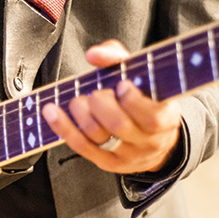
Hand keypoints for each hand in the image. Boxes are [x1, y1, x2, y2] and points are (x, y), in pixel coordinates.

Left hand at [42, 40, 181, 173]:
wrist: (155, 140)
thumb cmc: (145, 99)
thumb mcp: (142, 76)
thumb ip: (119, 59)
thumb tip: (94, 54)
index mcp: (167, 117)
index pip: (152, 116)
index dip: (133, 101)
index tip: (122, 84)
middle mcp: (151, 140)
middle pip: (119, 124)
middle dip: (100, 103)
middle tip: (96, 93)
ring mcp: (129, 154)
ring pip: (99, 135)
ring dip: (80, 112)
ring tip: (78, 100)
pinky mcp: (109, 163)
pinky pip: (82, 146)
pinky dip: (63, 126)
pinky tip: (51, 111)